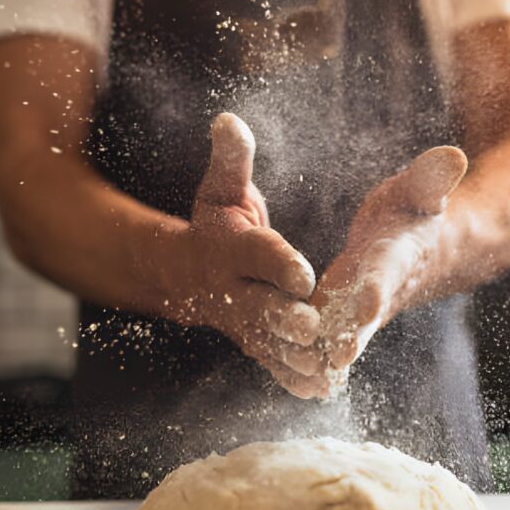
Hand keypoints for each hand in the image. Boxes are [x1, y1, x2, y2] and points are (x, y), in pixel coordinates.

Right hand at [164, 113, 329, 397]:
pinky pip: (271, 363)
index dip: (278, 263)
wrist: (185, 275)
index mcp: (231, 249)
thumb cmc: (215, 225)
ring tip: (324, 366)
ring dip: (294, 356)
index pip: (257, 255)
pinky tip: (319, 389)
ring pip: (269, 343)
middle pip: (261, 306)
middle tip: (314, 327)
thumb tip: (228, 119)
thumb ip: (231, 161)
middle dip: (285, 318)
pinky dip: (291, 377)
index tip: (303, 272)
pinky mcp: (252, 344)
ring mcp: (242, 322)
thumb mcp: (221, 190)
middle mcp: (234, 290)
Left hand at [313, 146, 468, 379]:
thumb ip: (431, 177)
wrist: (426, 249)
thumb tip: (455, 155)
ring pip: (346, 335)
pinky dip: (319, 360)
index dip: (378, 287)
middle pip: (366, 316)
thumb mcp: (421, 190)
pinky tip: (299, 382)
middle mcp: (381, 289)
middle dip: (354, 336)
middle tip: (337, 358)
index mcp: (397, 255)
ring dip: (329, 355)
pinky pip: (332, 340)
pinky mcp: (345, 318)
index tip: (368, 303)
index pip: (388, 271)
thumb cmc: (415, 211)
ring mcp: (363, 309)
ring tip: (310, 377)